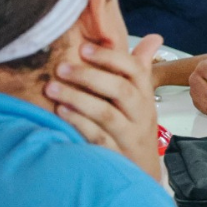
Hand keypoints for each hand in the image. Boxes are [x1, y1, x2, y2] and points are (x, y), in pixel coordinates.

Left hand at [44, 35, 163, 180]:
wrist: (144, 170)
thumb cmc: (136, 126)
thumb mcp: (142, 96)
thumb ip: (141, 67)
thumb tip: (154, 37)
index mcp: (145, 94)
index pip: (134, 70)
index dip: (109, 58)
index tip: (83, 48)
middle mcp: (140, 113)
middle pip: (120, 90)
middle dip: (89, 76)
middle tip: (61, 68)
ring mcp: (129, 135)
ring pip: (107, 114)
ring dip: (78, 99)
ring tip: (52, 89)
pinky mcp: (116, 155)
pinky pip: (98, 138)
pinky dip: (79, 124)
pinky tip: (61, 114)